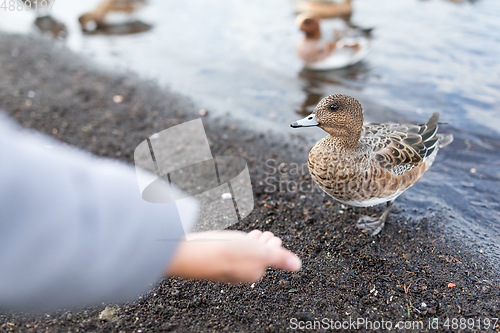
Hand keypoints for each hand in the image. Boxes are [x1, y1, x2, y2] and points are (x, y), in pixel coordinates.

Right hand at [165, 230, 300, 283]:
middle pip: (256, 256)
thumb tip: (297, 265)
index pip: (268, 259)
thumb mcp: (263, 253)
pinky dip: (236, 241)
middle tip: (267, 234)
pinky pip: (228, 249)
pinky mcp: (214, 256)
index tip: (275, 238)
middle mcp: (240, 271)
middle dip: (263, 244)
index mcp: (254, 272)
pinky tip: (234, 236)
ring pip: (242, 252)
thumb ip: (280, 258)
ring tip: (255, 233)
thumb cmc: (230, 254)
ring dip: (251, 241)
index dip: (274, 247)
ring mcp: (226, 264)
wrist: (198, 253)